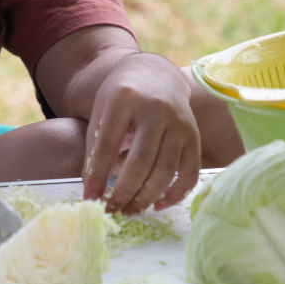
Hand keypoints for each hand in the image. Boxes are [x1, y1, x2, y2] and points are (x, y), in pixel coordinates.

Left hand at [82, 52, 199, 214]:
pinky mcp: (194, 135)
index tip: (90, 198)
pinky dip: (176, 194)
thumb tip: (91, 189)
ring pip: (165, 170)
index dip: (97, 175)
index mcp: (125, 99)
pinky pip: (190, 172)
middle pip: (140, 161)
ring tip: (130, 210)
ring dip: (147, 197)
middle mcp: (155, 109)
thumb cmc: (121, 97)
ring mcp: (178, 123)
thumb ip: (95, 146)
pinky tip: (157, 204)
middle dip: (124, 192)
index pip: (108, 145)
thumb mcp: (101, 111)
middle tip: (112, 210)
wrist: (154, 73)